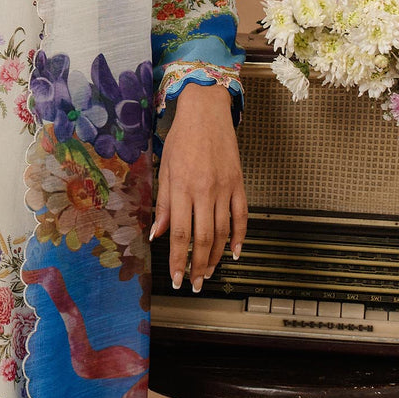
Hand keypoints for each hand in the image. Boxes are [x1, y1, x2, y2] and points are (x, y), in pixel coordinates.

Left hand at [150, 82, 246, 291]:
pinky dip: (240, 237)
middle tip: (195, 285)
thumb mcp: (165, 169)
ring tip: (209, 274)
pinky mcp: (239, 184)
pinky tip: (236, 253)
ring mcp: (225, 188)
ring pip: (223, 232)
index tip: (176, 279)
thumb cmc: (181, 139)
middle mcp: (205, 191)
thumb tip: (157, 235)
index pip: (179, 234)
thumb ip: (163, 204)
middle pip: (203, 238)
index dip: (177, 260)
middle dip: (198, 266)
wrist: (207, 112)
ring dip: (216, 257)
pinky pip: (242, 217)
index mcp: (182, 188)